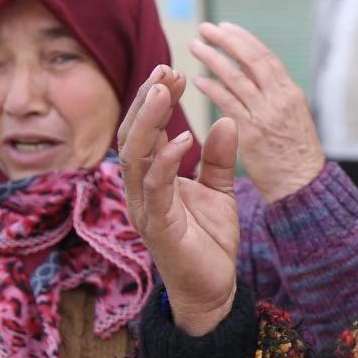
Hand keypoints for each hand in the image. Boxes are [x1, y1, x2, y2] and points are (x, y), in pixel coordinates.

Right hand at [118, 66, 240, 335]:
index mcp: (153, 178)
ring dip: (149, 121)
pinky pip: (156, 187)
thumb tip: (224, 120)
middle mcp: (142, 189)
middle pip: (132, 136)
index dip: (155, 100)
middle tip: (166, 70)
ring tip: (164, 91)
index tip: (173, 72)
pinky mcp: (158, 227)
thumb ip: (218, 158)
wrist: (214, 288)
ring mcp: (145, 208)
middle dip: (147, 101)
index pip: (146, 131)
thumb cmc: (209, 240)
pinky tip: (182, 137)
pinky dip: (166, 159)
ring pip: (135, 156)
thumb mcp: (219, 190)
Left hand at [190, 21, 324, 202]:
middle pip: (252, 59)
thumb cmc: (294, 153)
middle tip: (206, 28)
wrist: (301, 185)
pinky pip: (228, 103)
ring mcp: (267, 114)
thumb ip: (273, 95)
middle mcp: (281, 99)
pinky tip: (197, 80)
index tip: (225, 26)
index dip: (244, 39)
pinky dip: (212, 88)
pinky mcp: (252, 132)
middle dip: (227, 40)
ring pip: (237, 77)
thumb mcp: (292, 117)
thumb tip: (251, 75)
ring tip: (196, 46)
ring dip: (214, 58)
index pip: (266, 57)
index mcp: (291, 93)